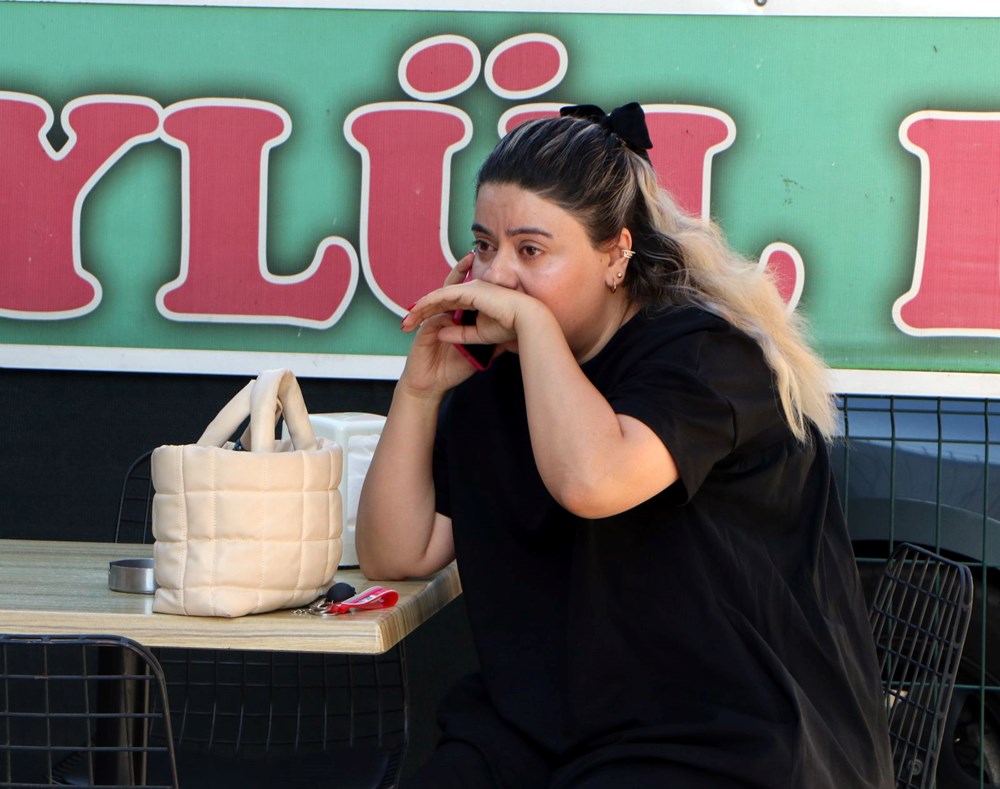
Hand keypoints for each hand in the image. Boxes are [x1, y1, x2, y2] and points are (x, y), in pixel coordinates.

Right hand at [396, 252, 480, 397]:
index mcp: (455, 320)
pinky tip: (449, 294)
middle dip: (460, 272)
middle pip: (451, 289)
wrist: (430, 386)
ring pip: (441, 295)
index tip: (486, 268)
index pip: (465, 296)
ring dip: (450, 280)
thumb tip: (511, 339)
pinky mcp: (423, 330)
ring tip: (462, 266)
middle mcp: (442, 317)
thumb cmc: (450, 371)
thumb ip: (489, 344)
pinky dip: (440, 303)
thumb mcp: (476, 355)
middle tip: (471, 256)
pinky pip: (433, 313)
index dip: (473, 282)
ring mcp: (432, 322)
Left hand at [401, 276, 535, 350]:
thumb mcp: (479, 335)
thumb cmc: (510, 327)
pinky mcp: (467, 290)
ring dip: (420, 309)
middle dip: (422, 313)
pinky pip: (441, 296)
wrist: (526, 320)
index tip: (419, 327)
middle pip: (439, 300)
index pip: (449, 306)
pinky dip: (427, 304)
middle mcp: (470, 290)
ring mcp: (468, 288)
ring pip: (437, 297)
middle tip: (406, 325)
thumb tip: (441, 333)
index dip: (433, 315)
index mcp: (476, 299)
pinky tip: (416, 313)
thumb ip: (461, 334)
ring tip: (406, 322)